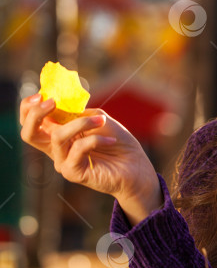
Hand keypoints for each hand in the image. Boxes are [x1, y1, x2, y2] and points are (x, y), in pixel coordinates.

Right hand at [19, 93, 162, 223]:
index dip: (29, 107)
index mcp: (59, 135)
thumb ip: (80, 113)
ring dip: (81, 123)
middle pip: (29, 133)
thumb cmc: (119, 143)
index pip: (32, 122)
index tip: (42, 95)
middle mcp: (56, 149)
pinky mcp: (72, 172)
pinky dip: (96, 139)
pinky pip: (78, 149)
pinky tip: (112, 141)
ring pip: (57, 137)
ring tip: (102, 121)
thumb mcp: (99, 120)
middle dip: (36, 114)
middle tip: (53, 102)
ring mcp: (63, 162)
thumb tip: (61, 106)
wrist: (137, 168)